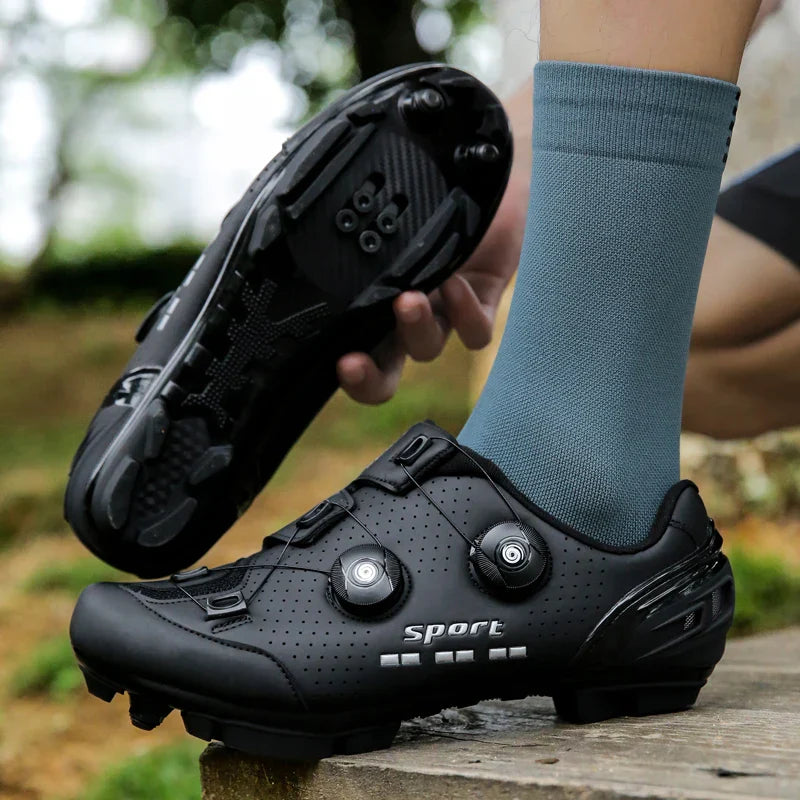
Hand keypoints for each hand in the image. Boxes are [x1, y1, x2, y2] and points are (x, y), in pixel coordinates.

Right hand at [337, 171, 528, 403]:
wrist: (492, 169)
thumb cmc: (434, 181)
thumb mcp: (387, 200)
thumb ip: (353, 213)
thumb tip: (288, 190)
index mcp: (375, 298)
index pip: (352, 345)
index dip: (343, 368)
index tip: (332, 360)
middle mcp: (405, 313)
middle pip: (383, 370)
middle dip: (366, 377)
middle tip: (350, 363)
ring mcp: (443, 311)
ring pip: (426, 348)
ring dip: (413, 330)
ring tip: (408, 300)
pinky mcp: (483, 301)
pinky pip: (476, 330)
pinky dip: (465, 313)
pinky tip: (455, 282)